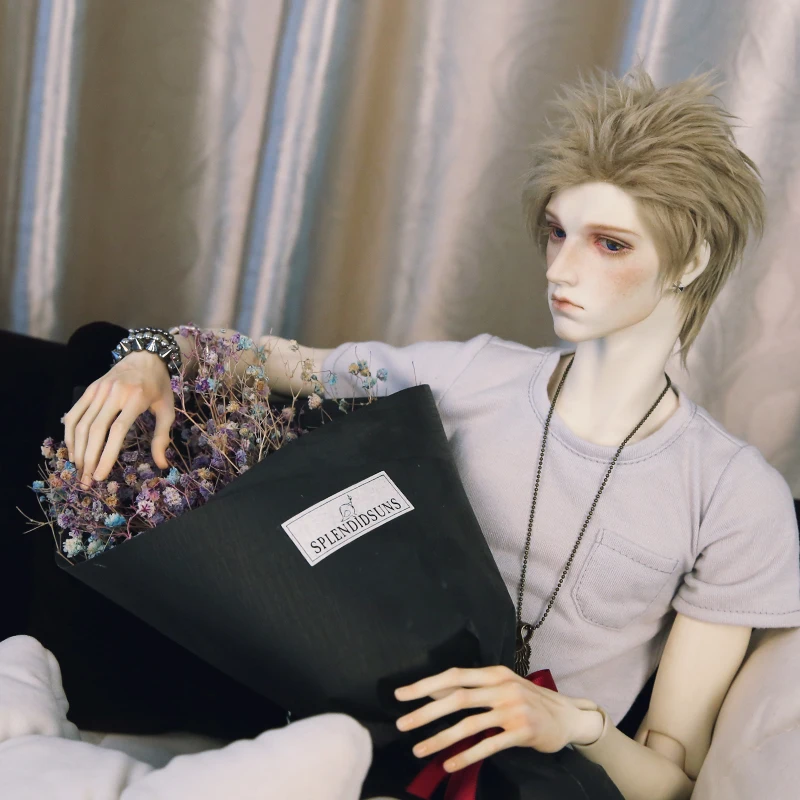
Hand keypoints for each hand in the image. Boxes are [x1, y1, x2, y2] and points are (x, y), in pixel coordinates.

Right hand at [63, 351, 175, 486]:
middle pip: (96, 430)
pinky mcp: (89, 389)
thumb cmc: (158, 387)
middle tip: (86, 480)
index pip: (117, 431)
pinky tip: (73, 450)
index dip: (107, 455)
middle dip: (89, 458)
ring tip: (79, 470)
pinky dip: (70, 433)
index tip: (100, 475)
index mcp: (137, 398)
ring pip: (81, 423)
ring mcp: (99, 390)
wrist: (145, 356)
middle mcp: (115, 393)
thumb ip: (162, 437)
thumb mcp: (167, 410)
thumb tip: (163, 465)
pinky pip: (74, 413)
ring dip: (77, 449)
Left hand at [394, 665, 593, 771]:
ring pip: (469, 723)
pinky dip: (467, 755)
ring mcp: (513, 708)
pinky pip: (489, 745)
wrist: (569, 717)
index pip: (454, 675)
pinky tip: (449, 764)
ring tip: (418, 749)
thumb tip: (435, 692)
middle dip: (426, 711)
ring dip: (440, 737)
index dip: (426, 684)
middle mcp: (502, 687)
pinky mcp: (523, 731)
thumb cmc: (529, 701)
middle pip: (457, 697)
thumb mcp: (502, 687)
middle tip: (402, 723)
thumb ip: (474, 688)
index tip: (401, 695)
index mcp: (494, 673)